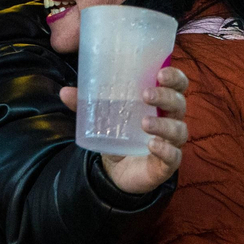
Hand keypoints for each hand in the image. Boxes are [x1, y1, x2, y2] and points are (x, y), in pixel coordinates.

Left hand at [61, 66, 189, 195]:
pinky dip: (166, 150)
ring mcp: (170, 143)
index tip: (161, 72)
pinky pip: (174, 157)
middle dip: (166, 96)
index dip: (174, 76)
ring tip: (144, 123)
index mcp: (158, 103)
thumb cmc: (117, 135)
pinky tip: (153, 145)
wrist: (114, 171)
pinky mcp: (166, 164)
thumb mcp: (102, 117)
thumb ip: (85, 104)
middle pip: (179, 103)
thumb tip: (64, 92)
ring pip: (179, 130)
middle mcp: (169, 120)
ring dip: (164, 124)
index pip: (177, 85)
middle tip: (146, 94)